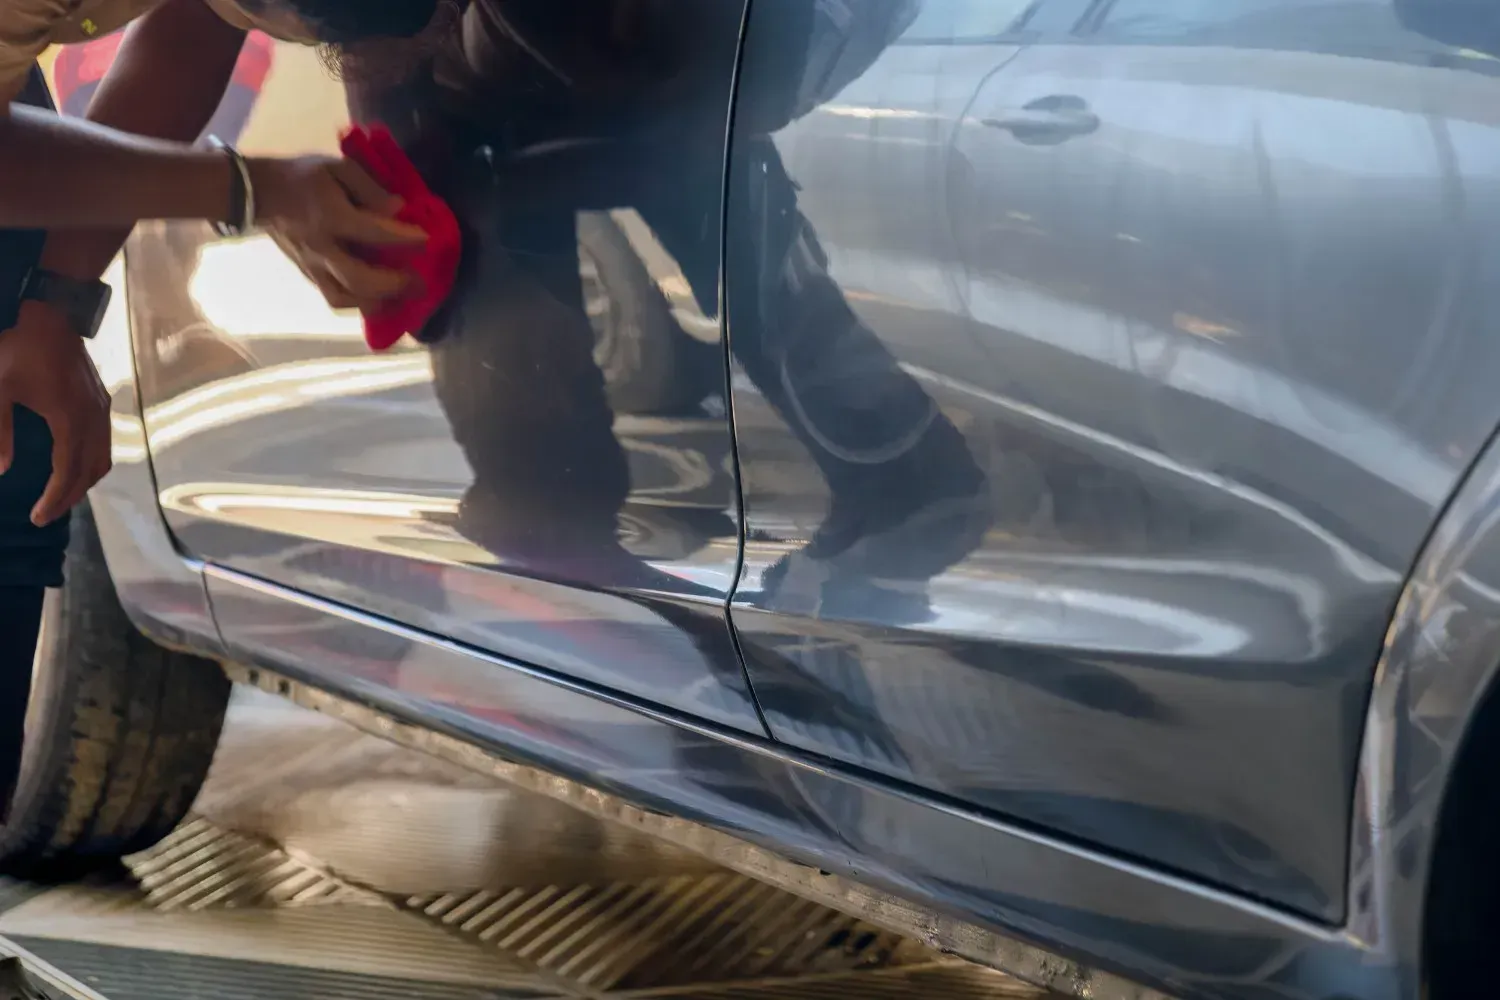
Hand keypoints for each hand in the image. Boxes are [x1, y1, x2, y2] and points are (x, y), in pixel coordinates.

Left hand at [0, 300, 111, 525]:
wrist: (52, 314)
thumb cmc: (19, 349)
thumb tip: (0, 470)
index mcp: (69, 419)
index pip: (68, 471)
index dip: (55, 498)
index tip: (38, 517)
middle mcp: (93, 419)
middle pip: (90, 471)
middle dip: (70, 497)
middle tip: (46, 515)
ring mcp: (102, 410)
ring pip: (102, 459)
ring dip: (85, 482)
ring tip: (62, 496)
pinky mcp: (102, 402)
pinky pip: (105, 443)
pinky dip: (93, 463)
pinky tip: (76, 465)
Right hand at [251, 155, 428, 310]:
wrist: (257, 193)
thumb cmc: (302, 176)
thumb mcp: (337, 167)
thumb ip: (369, 187)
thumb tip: (398, 209)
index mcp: (330, 216)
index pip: (374, 232)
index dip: (404, 239)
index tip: (426, 240)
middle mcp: (321, 248)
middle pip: (360, 279)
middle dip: (394, 285)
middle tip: (420, 284)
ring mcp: (312, 266)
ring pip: (345, 297)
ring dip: (377, 303)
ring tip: (402, 299)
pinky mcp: (308, 275)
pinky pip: (335, 298)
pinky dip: (359, 303)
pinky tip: (378, 300)